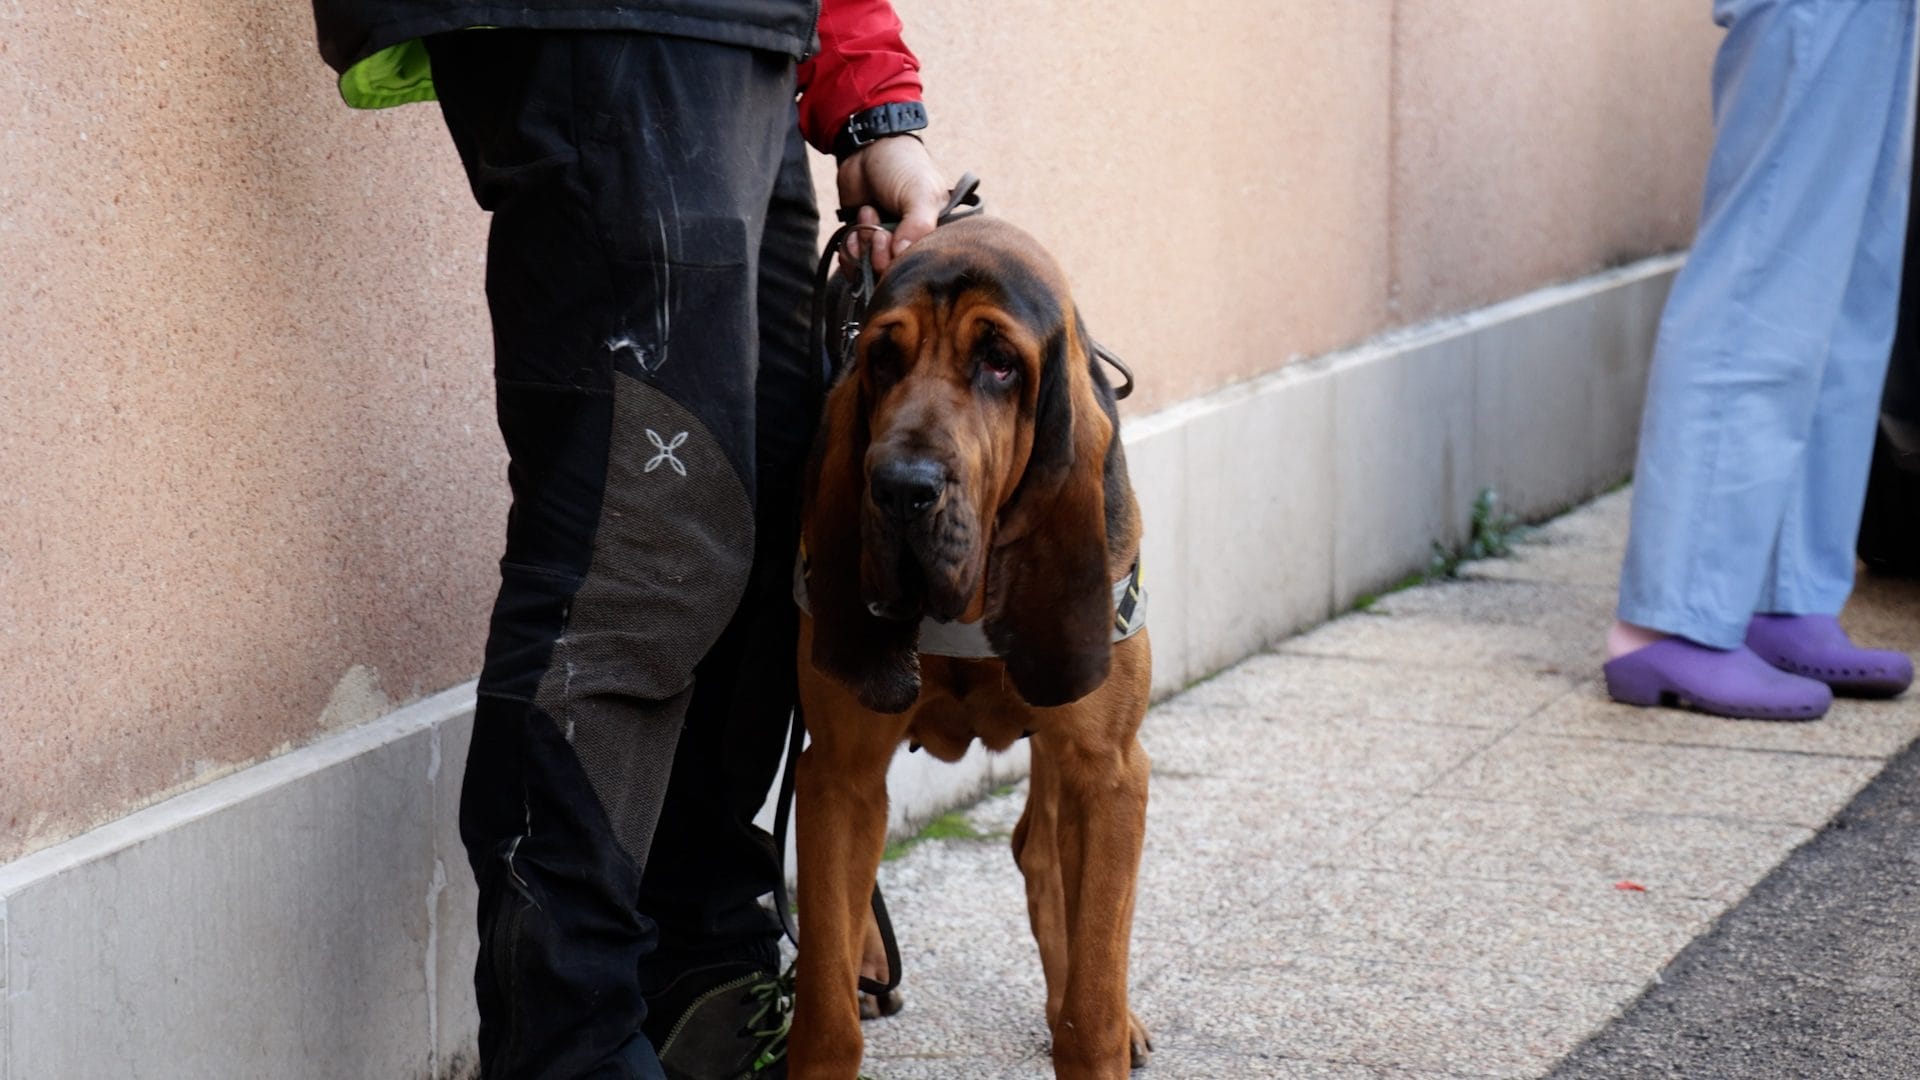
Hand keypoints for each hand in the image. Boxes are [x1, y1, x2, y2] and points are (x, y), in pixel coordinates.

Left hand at [836, 135, 946, 272]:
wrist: (867, 148)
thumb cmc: (902, 166)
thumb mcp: (920, 192)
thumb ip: (918, 224)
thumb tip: (900, 254)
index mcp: (935, 236)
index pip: (923, 270)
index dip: (903, 263)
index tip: (894, 241)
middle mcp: (912, 245)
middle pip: (893, 275)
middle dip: (879, 255)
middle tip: (877, 231)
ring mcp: (887, 246)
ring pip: (871, 272)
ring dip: (862, 249)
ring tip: (867, 215)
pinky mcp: (864, 244)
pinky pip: (854, 267)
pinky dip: (849, 255)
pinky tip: (853, 233)